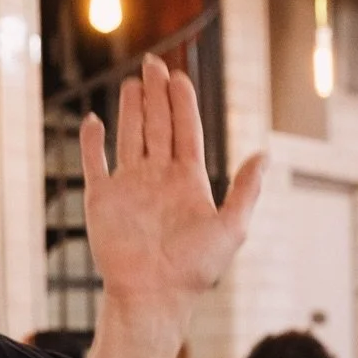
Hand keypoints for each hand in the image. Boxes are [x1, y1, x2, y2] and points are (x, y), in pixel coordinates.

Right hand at [81, 53, 262, 324]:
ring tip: (132, 81)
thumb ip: (246, 189)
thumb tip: (265, 154)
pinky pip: (94, 162)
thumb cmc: (195, 269)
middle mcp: (158, 178)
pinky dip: (92, 141)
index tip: (179, 76)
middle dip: (156, 94)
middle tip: (153, 63)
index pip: (186, 131)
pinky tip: (94, 120)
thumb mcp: (232, 227)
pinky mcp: (102, 198)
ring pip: (130, 136)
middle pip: (158, 125)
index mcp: (188, 181)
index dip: (183, 103)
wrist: (153, 294)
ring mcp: (129, 186)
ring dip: (130, 109)